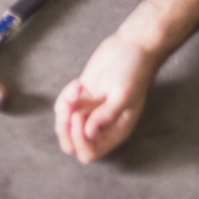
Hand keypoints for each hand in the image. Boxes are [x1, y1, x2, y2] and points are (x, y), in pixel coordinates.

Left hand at [54, 34, 157, 164]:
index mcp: (115, 132)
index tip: (80, 117)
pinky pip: (63, 107)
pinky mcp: (82, 96)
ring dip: (63, 111)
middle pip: (72, 144)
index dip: (79, 140)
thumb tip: (89, 133)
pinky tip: (78, 84)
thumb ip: (107, 115)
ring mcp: (90, 111)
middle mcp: (100, 126)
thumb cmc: (134, 71)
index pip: (90, 152)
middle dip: (65, 129)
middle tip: (71, 109)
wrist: (132, 46)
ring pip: (64, 126)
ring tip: (75, 91)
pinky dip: (65, 97)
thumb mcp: (124, 94)